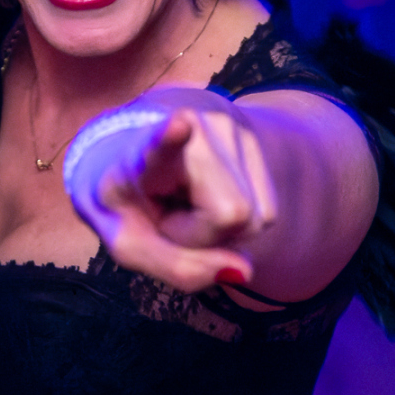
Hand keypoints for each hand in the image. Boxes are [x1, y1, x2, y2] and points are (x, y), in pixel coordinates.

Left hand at [65, 92, 276, 292]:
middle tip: (169, 217)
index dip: (169, 137)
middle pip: (232, 215)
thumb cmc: (129, 205)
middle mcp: (190, 126)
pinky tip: (205, 196)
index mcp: (139, 152)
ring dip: (222, 228)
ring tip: (185, 203)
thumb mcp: (131, 247)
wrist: (129, 156)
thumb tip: (243, 272)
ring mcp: (227, 126)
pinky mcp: (250, 135)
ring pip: (257, 217)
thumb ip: (178, 268)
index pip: (158, 143)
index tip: (180, 123)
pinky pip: (265, 210)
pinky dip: (237, 219)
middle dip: (204, 236)